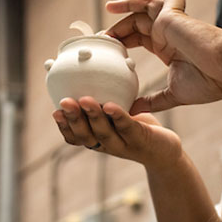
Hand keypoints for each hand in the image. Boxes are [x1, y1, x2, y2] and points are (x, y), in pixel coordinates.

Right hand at [52, 96, 181, 169]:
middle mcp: (107, 145)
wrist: (166, 151)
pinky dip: (118, 117)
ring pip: (104, 133)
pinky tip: (111, 105)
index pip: (74, 137)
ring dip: (92, 116)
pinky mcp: (141, 141)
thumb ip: (102, 101)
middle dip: (73, 119)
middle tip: (64, 103)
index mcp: (97, 139)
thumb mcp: (116, 115)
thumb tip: (88, 71)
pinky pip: (128, 128)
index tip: (55, 111)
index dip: (64, 126)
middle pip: (85, 136)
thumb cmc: (137, 129)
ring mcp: (124, 145)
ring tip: (84, 100)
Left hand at [106, 0, 221, 113]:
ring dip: (127, 4)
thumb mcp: (173, 94)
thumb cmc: (209, 83)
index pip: (138, 38)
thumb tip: (132, 110)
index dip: (121, 39)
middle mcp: (168, 33)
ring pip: (146, 4)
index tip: (107, 46)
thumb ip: (152, 101)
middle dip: (119, 24)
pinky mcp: (177, 14)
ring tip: (109, 8)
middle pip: (138, 21)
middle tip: (102, 33)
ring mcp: (173, 22)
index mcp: (167, 48)